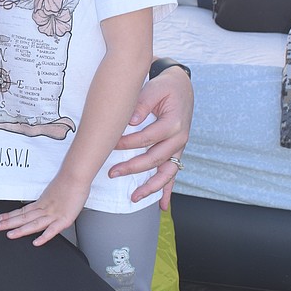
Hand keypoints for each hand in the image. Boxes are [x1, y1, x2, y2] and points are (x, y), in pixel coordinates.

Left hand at [0, 177, 88, 245]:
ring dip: (21, 230)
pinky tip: (36, 242)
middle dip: (10, 223)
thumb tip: (43, 205)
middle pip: (25, 217)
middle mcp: (46, 209)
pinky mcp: (64, 219)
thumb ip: (48, 201)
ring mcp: (54, 214)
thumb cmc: (69, 182)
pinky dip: (44, 236)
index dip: (11, 215)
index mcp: (42, 202)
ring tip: (10, 234)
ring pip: (34, 223)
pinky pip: (53, 230)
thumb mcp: (54, 192)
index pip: (23, 211)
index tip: (0, 218)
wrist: (76, 175)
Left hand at [109, 66, 192, 207]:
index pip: (147, 138)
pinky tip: (162, 205)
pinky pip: (173, 174)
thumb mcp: (153, 89)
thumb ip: (142, 105)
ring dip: (150, 187)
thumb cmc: (165, 87)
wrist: (180, 85)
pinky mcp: (177, 152)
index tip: (110, 145)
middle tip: (112, 173)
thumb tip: (131, 121)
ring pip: (167, 173)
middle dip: (132, 168)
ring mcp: (179, 148)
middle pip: (155, 159)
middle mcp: (179, 138)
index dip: (127, 143)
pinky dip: (167, 190)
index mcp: (174, 123)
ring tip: (134, 197)